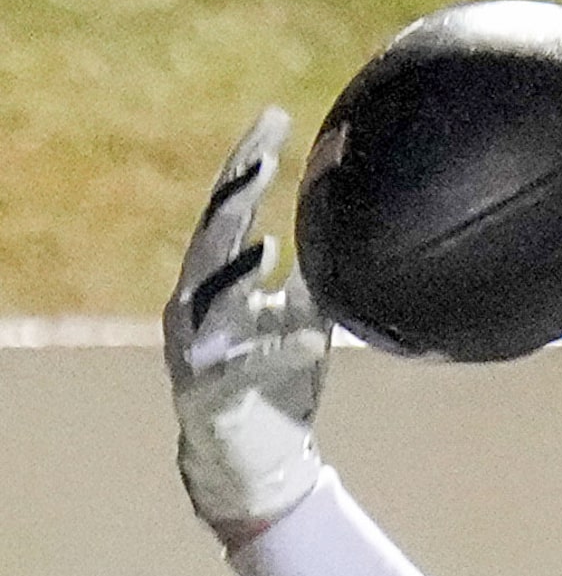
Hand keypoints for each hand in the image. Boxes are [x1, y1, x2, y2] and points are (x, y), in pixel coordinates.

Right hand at [164, 108, 333, 536]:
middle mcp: (196, 305)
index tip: (276, 116)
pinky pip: (243, 369)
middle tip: (264, 158)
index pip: (231, 206)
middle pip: (212, 238)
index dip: (249, 162)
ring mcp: (195, 349)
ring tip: (267, 240)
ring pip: (208, 299)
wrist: (257, 459)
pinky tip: (309, 336)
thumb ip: (318, 274)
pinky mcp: (210, 394)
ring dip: (236, 270)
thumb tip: (353, 227)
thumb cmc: (279, 380)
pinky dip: (276, 350)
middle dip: (234, 196)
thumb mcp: (305, 317)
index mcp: (218, 280)